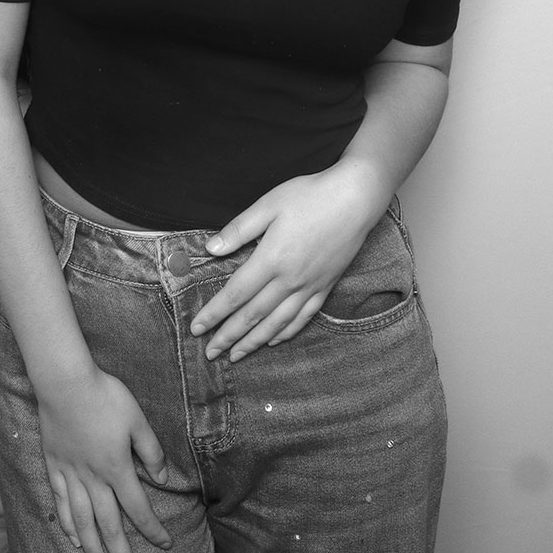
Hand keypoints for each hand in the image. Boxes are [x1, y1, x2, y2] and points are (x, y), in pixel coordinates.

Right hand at [35, 364, 168, 552]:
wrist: (64, 381)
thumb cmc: (104, 395)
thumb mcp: (137, 419)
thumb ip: (151, 451)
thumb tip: (163, 477)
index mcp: (117, 468)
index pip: (138, 509)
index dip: (152, 530)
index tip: (165, 544)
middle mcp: (93, 478)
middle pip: (108, 525)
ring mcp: (71, 474)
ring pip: (82, 521)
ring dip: (92, 548)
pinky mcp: (54, 465)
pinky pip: (61, 502)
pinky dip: (67, 523)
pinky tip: (72, 537)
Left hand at [190, 163, 387, 360]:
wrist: (355, 200)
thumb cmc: (309, 196)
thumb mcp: (268, 205)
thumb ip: (239, 230)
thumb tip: (210, 249)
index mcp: (271, 259)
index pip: (236, 294)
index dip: (215, 313)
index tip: (197, 328)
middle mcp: (289, 280)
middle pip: (253, 315)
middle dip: (229, 336)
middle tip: (209, 353)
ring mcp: (309, 287)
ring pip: (277, 323)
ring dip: (254, 342)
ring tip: (236, 356)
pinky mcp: (325, 287)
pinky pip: (303, 318)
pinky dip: (286, 333)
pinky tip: (273, 340)